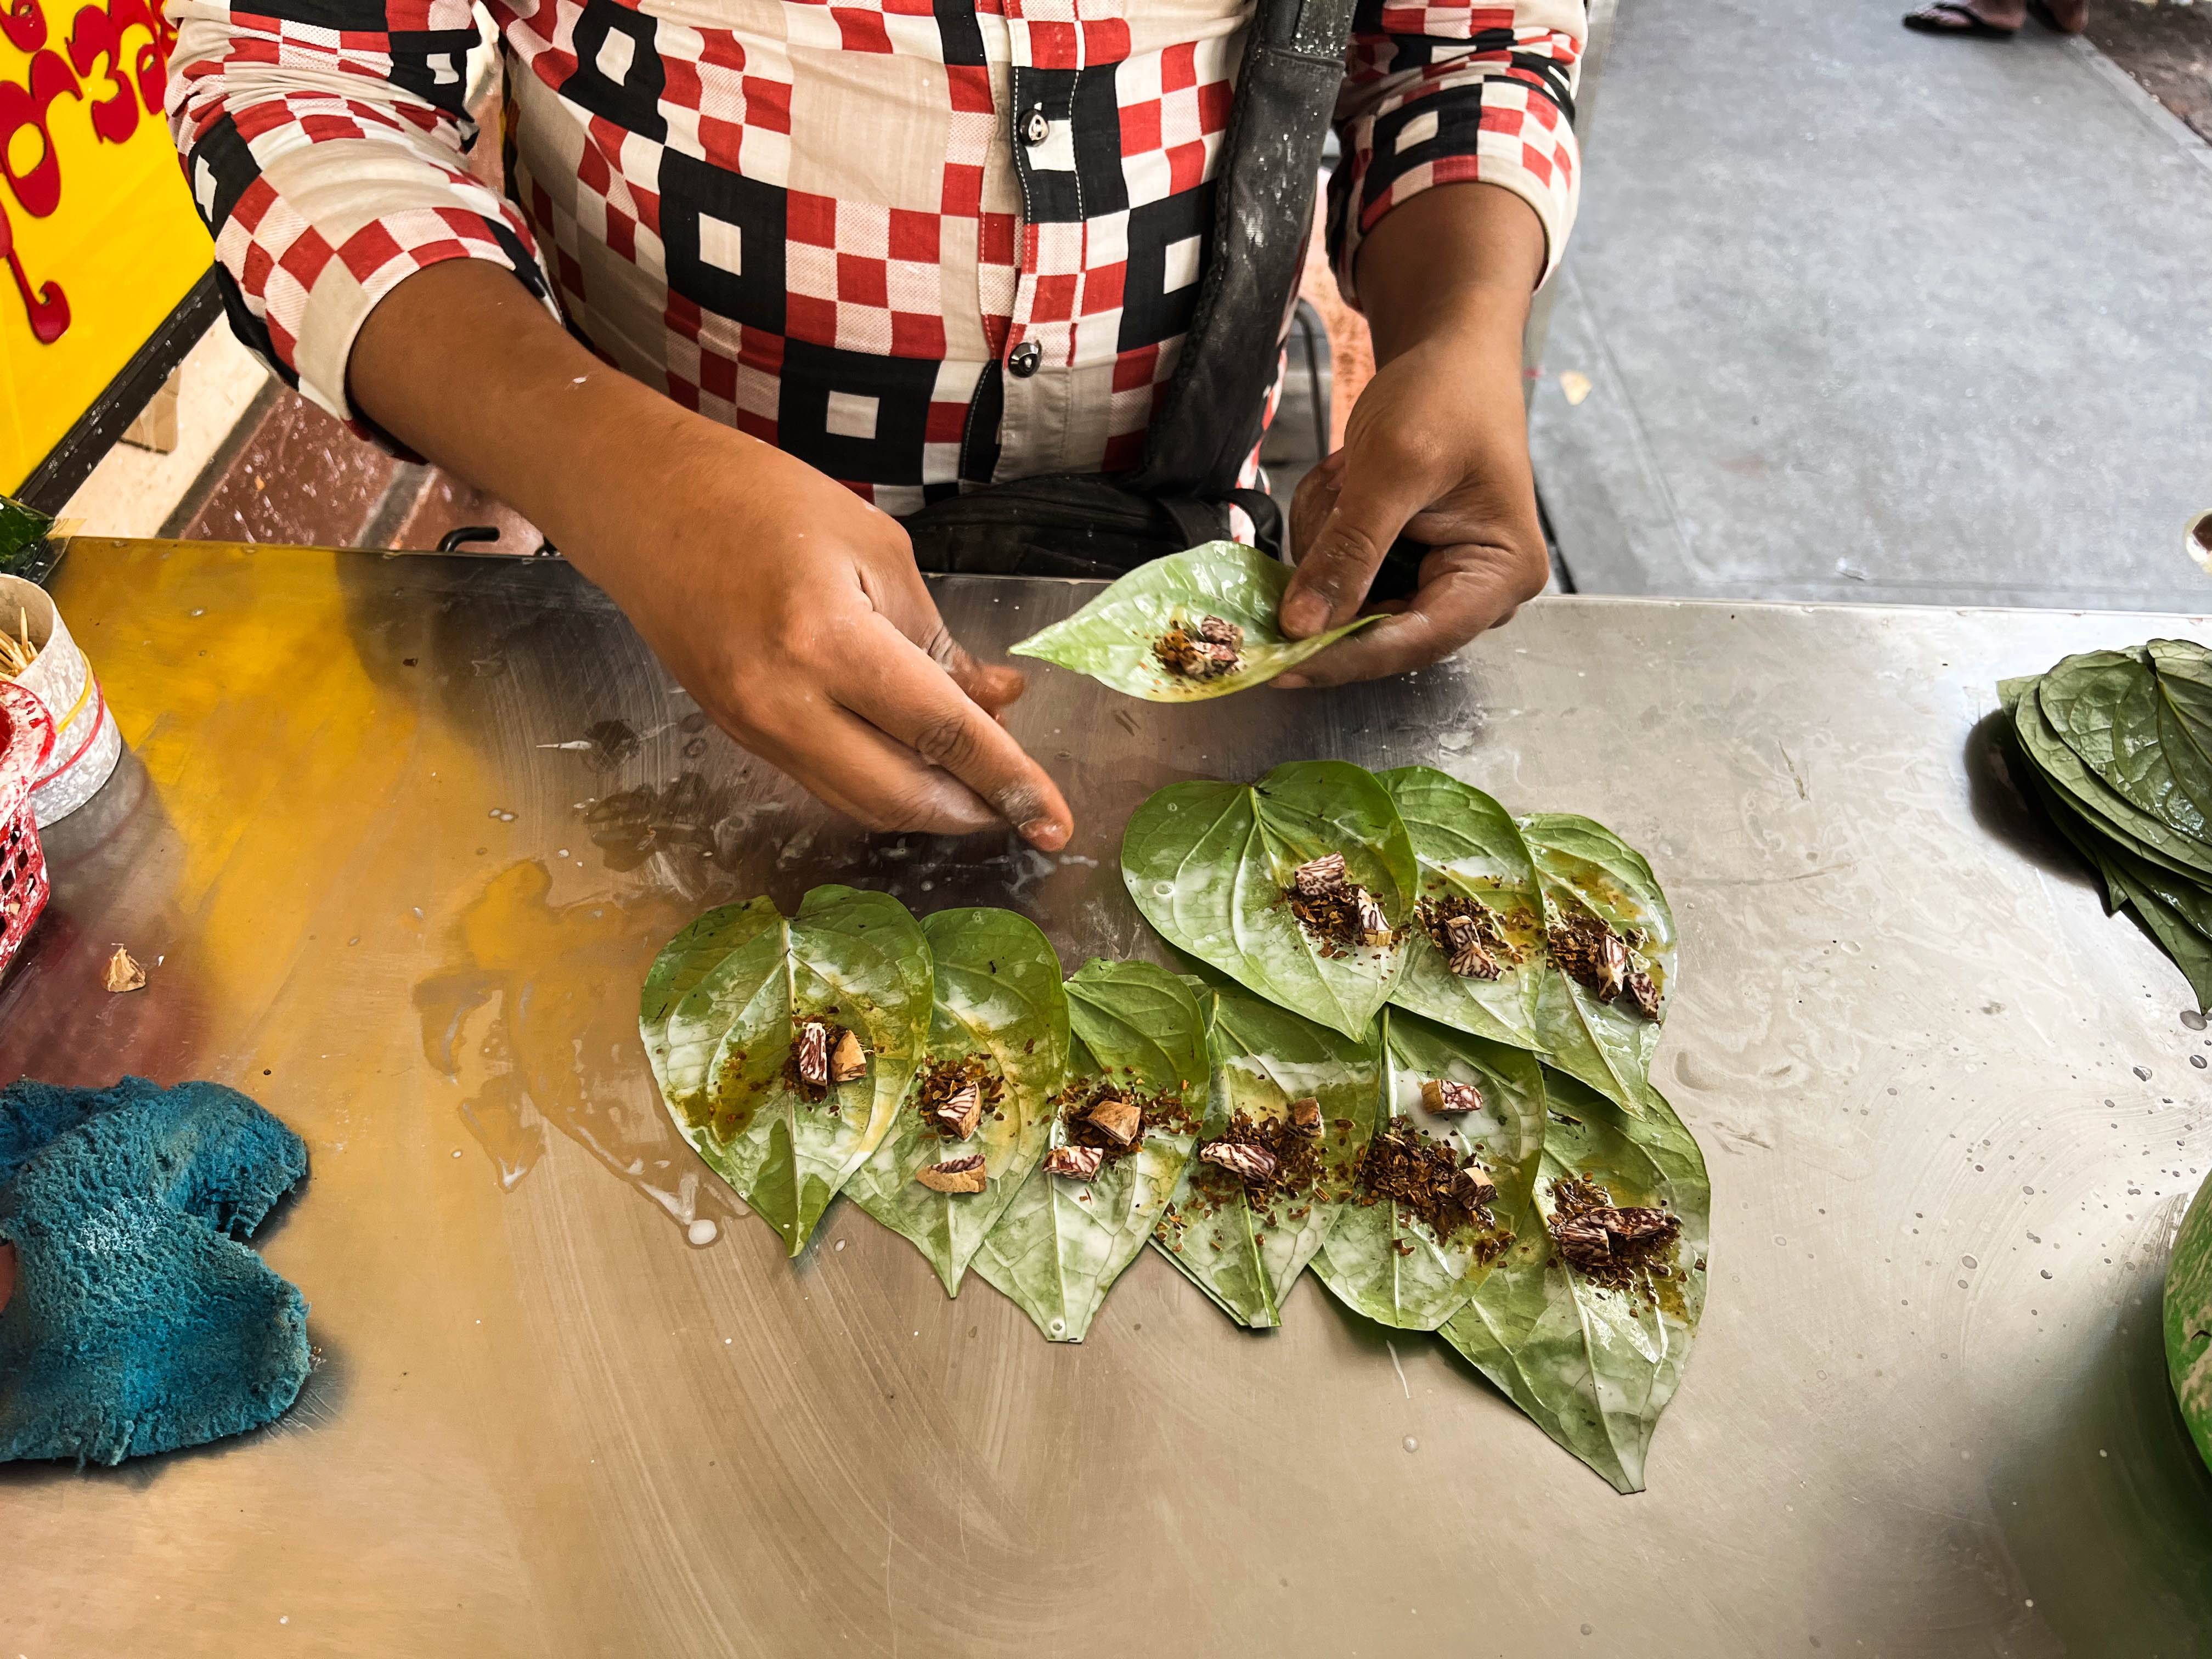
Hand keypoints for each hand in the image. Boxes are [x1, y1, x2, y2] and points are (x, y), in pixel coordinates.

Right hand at [349, 260, 1069, 844]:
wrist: (640, 501)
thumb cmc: (761, 499)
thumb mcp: (875, 548)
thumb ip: (935, 637)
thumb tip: (996, 700)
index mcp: (827, 640)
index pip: (941, 732)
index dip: (1009, 780)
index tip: (1055, 822)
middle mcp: (783, 701)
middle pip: (899, 795)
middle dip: (970, 811)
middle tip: (1021, 806)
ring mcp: (752, 727)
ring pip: (858, 801)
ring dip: (926, 803)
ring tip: (981, 785)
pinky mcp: (736, 733)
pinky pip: (823, 779)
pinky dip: (880, 780)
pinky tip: (916, 757)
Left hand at [1274, 183, 1551, 688]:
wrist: (1450, 355)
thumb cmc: (1444, 396)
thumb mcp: (1394, 468)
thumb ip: (1350, 551)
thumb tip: (1301, 626)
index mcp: (1500, 574)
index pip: (1414, 641)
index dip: (1343, 658)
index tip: (1279, 669)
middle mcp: (1478, 594)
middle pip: (1378, 626)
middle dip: (1336, 567)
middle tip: (1334, 494)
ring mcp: (1439, 582)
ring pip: (1348, 601)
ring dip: (1331, 536)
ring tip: (1353, 471)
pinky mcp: (1404, 566)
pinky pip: (1342, 575)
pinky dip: (1330, 527)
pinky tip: (1348, 479)